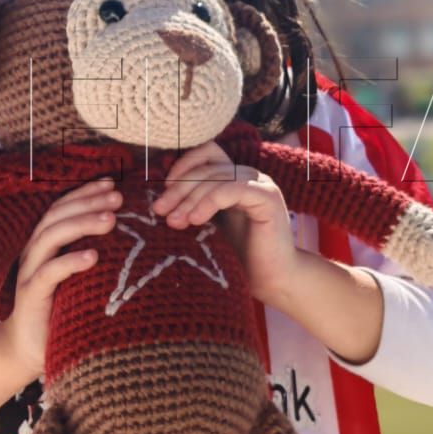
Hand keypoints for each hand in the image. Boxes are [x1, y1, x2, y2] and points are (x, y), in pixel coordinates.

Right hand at [1, 176, 121, 376]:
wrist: (30, 347)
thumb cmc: (63, 307)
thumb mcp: (81, 275)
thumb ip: (96, 252)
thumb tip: (134, 233)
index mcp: (45, 242)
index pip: (63, 207)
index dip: (85, 192)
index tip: (112, 182)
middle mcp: (35, 251)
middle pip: (57, 215)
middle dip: (88, 202)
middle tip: (118, 197)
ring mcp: (31, 272)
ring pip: (52, 237)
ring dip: (82, 224)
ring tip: (111, 219)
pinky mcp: (32, 295)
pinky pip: (50, 272)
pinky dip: (71, 261)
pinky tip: (93, 256)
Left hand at [152, 141, 298, 305]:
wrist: (272, 280)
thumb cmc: (240, 257)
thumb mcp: (211, 225)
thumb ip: (195, 206)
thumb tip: (161, 198)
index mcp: (236, 179)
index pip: (207, 153)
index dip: (183, 165)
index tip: (163, 190)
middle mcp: (250, 177)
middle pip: (207, 168)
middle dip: (179, 188)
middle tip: (160, 210)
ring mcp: (262, 185)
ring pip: (217, 177)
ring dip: (190, 198)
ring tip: (174, 221)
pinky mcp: (268, 198)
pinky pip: (232, 189)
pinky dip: (209, 202)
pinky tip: (195, 220)